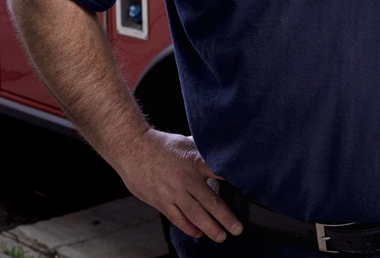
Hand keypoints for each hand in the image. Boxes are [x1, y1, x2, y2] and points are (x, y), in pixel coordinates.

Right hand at [113, 129, 242, 242]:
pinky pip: (178, 219)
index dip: (236, 183)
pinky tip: (198, 233)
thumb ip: (201, 151)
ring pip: (196, 215)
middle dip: (227, 218)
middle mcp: (187, 178)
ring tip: (221, 236)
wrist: (132, 148)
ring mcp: (174, 192)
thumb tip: (217, 150)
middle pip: (212, 202)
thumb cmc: (159, 144)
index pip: (221, 173)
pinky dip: (189, 228)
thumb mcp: (184, 142)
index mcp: (195, 161)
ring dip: (210, 228)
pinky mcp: (161, 201)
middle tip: (237, 229)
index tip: (248, 194)